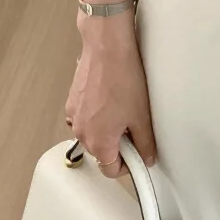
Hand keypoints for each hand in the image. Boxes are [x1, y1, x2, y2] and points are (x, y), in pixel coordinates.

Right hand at [65, 26, 156, 178]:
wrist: (106, 49)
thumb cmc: (123, 79)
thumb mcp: (142, 116)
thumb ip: (145, 143)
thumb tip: (147, 157)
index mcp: (99, 142)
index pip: (110, 170)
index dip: (128, 166)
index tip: (138, 155)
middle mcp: (81, 133)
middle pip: (101, 153)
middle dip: (118, 145)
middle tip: (134, 126)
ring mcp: (74, 117)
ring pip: (93, 134)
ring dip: (106, 129)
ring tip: (122, 109)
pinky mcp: (72, 102)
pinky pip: (86, 118)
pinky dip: (96, 115)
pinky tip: (109, 99)